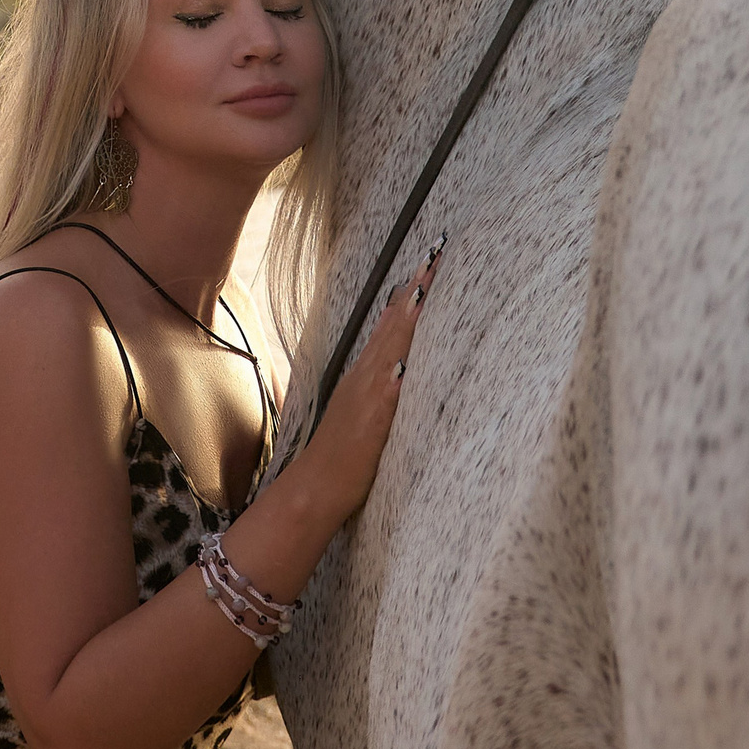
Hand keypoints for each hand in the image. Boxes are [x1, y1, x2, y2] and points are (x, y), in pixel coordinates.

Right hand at [293, 234, 442, 524]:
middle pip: (393, 327)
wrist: (313, 489)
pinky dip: (395, 368)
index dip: (409, 296)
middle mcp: (365, 378)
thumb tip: (403, 361)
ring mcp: (367, 396)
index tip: (428, 267)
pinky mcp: (370, 419)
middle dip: (414, 293)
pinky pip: (386, 389)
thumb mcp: (362, 411)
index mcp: (365, 375)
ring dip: (408, 317)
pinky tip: (407, 352)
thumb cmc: (341, 457)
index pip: (391, 326)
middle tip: (435, 258)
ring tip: (426, 286)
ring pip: (391, 347)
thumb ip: (380, 384)